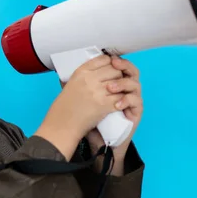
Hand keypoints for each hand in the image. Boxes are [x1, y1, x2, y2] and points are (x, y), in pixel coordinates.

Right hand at [35, 55, 126, 159]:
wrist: (62, 125)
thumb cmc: (64, 107)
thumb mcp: (70, 84)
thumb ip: (83, 76)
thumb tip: (97, 68)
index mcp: (81, 72)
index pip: (103, 59)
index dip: (111, 63)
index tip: (112, 67)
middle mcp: (90, 79)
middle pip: (114, 69)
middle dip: (118, 75)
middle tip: (117, 82)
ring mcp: (98, 92)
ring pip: (120, 82)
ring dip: (122, 87)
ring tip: (118, 92)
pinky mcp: (104, 105)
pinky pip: (121, 97)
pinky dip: (122, 99)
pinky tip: (119, 102)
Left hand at [85, 57, 142, 171]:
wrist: (99, 140)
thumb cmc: (91, 119)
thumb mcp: (82, 101)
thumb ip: (78, 89)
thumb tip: (60, 76)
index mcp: (114, 83)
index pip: (119, 65)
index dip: (115, 59)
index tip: (107, 57)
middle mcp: (125, 89)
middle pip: (131, 70)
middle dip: (122, 66)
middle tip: (114, 66)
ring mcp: (131, 100)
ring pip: (135, 84)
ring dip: (122, 83)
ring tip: (110, 88)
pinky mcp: (135, 112)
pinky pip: (136, 101)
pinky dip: (127, 100)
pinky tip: (116, 105)